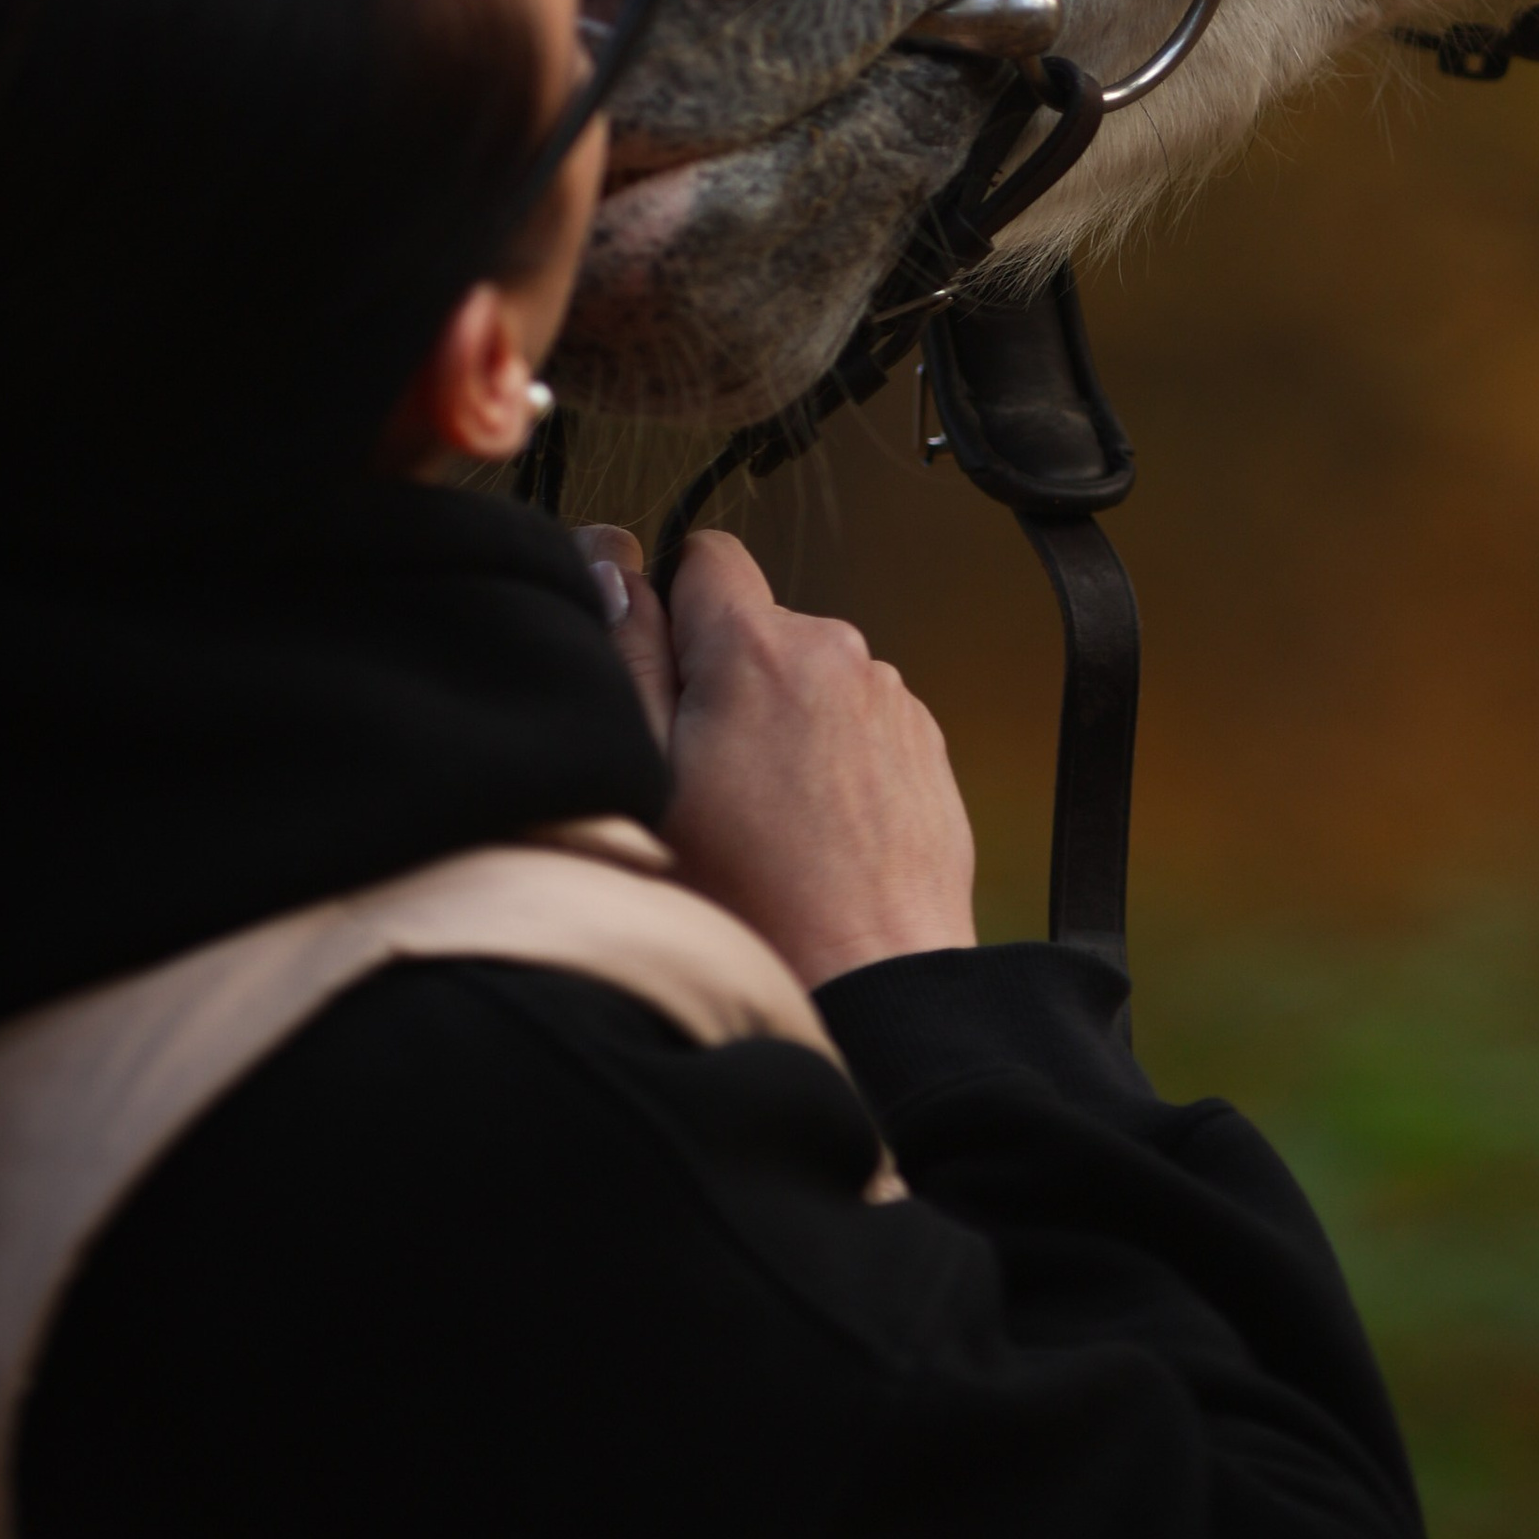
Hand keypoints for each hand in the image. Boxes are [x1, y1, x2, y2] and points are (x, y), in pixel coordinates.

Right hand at [575, 523, 976, 988]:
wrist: (869, 985)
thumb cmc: (745, 900)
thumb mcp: (646, 773)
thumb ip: (628, 652)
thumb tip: (614, 560)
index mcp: (759, 645)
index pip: (705, 553)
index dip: (670, 604)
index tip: (661, 674)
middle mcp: (837, 652)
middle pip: (757, 626)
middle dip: (724, 679)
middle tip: (704, 778)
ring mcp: (890, 699)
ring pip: (808, 680)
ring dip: (781, 724)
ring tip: (763, 822)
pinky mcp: (924, 749)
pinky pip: (857, 726)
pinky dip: (831, 763)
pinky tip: (814, 836)